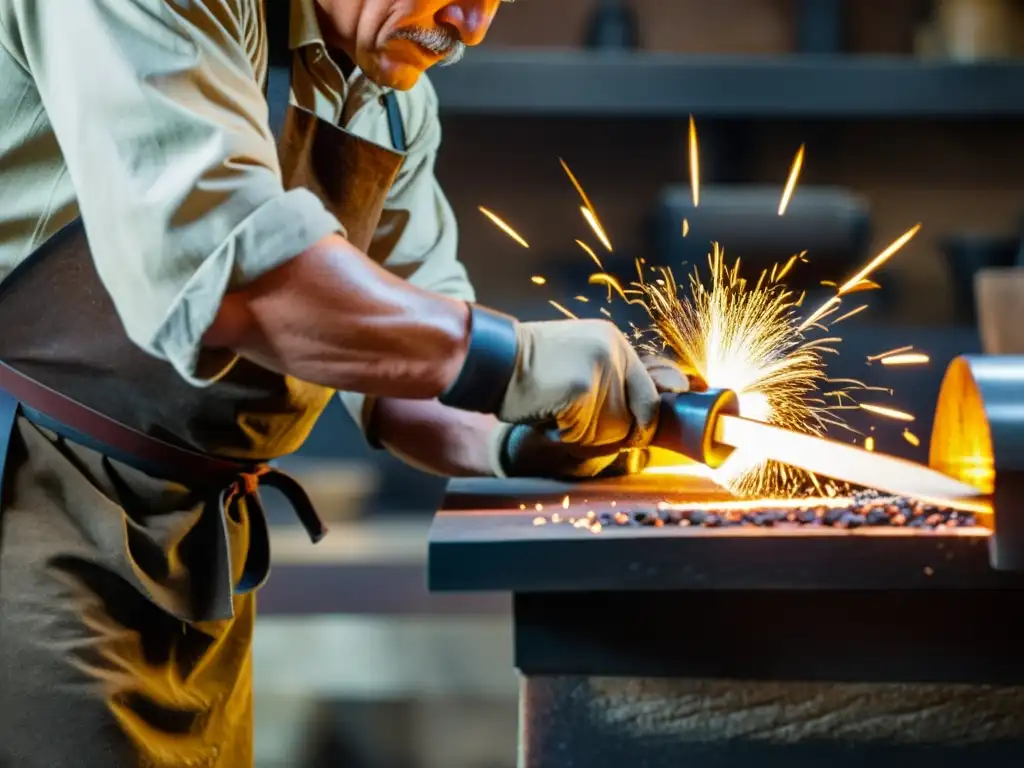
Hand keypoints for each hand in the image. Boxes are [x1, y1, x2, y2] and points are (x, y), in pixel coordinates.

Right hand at [499, 320, 661, 447]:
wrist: (493, 359)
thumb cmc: (528, 366)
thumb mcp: (577, 357)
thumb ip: (608, 380)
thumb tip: (637, 422)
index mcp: (614, 341)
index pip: (649, 392)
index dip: (644, 421)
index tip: (635, 436)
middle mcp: (612, 352)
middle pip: (633, 417)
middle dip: (609, 432)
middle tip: (578, 424)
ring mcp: (598, 370)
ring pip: (613, 430)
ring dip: (587, 436)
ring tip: (560, 416)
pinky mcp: (580, 391)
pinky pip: (588, 434)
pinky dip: (569, 437)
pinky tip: (551, 419)